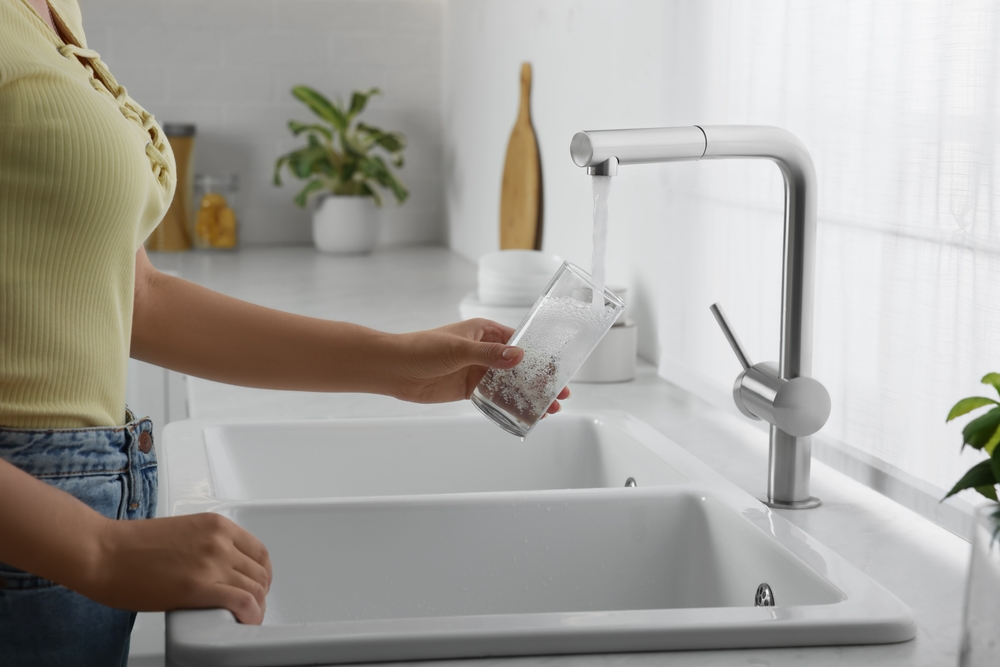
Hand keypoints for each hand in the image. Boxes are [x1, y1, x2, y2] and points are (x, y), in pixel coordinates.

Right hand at [85, 513, 271, 623]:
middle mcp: (219, 541)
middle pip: (260, 572)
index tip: (256, 586)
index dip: (262, 574)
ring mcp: (212, 562)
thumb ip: (208, 547)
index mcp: (216, 526)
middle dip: (260, 593)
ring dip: (256, 608)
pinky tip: (244, 623)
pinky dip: (251, 616)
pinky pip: (243, 602)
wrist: (102, 552)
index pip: (258, 552)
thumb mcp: (183, 534)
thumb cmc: (130, 547)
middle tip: (251, 607)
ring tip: (245, 619)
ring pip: (256, 589)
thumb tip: (221, 571)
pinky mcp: (200, 587)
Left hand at [390, 318, 570, 411]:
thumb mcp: (458, 348)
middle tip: (561, 393)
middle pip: (519, 366)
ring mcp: (478, 370)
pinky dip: (510, 404)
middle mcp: (484, 350)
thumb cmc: (421, 348)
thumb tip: (518, 356)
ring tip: (549, 408)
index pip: (520, 341)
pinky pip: (495, 397)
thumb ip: (489, 354)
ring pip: (510, 383)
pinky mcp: (469, 389)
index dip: (540, 356)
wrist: (394, 369)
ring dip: (528, 395)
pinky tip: (525, 413)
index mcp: (484, 331)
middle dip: (540, 380)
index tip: (558, 369)